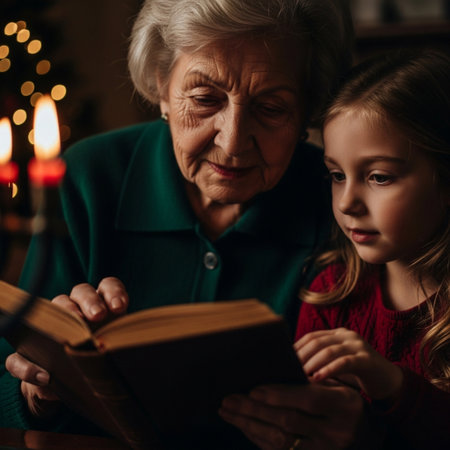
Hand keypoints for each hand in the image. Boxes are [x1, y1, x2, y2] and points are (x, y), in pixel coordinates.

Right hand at [6, 277, 128, 417]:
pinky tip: (45, 377)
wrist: (72, 389)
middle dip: (90, 301)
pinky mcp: (26, 356)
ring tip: (74, 333)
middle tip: (98, 315)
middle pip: (82, 292)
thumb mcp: (112, 357)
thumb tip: (120, 354)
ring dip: (64, 315)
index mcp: (102, 306)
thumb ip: (117, 350)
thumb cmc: (100, 363)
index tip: (119, 307)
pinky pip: (19, 359)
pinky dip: (29, 367)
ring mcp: (51, 327)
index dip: (114, 292)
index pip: (107, 286)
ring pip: (54, 308)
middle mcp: (76, 309)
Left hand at [220, 383, 363, 449]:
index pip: (308, 400)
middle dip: (255, 410)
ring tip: (228, 412)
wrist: (366, 435)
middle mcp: (337, 432)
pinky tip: (244, 426)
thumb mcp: (335, 387)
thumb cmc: (342, 402)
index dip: (280, 395)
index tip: (254, 390)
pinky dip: (258, 439)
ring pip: (281, 442)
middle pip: (289, 422)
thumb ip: (309, 383)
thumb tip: (268, 374)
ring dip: (250, 425)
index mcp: (344, 406)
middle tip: (230, 399)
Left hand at [294, 328, 402, 399]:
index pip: (311, 336)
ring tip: (300, 374)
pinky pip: (344, 362)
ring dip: (312, 363)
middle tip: (287, 369)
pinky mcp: (366, 359)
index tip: (283, 360)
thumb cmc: (357, 375)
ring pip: (328, 350)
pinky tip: (317, 378)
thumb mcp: (337, 363)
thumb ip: (320, 360)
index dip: (296, 347)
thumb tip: (292, 367)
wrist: (390, 382)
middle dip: (301, 355)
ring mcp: (357, 345)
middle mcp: (346, 335)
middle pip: (317, 341)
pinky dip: (329, 370)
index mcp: (337, 334)